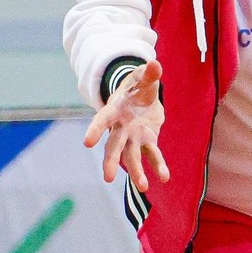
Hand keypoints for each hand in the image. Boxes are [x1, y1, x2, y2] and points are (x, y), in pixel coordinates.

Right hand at [83, 62, 167, 187]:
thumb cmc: (138, 85)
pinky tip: (164, 178)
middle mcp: (120, 127)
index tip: (87, 143)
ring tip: (143, 187)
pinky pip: (152, 155)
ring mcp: (133, 137)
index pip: (102, 120)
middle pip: (113, 146)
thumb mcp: (142, 76)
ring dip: (136, 171)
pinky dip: (159, 166)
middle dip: (110, 161)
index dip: (95, 130)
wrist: (143, 95)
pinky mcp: (147, 141)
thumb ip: (148, 73)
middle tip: (107, 178)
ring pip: (131, 157)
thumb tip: (155, 65)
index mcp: (114, 110)